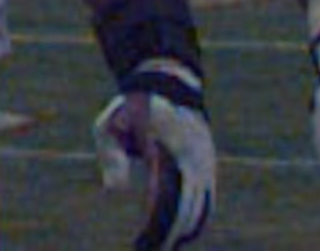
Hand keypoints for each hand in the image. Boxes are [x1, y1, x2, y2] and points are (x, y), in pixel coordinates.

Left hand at [92, 58, 214, 250]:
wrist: (169, 85)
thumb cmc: (132, 108)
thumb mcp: (110, 124)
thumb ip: (111, 155)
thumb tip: (113, 190)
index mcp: (169, 148)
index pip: (168, 197)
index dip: (157, 225)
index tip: (142, 243)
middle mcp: (194, 159)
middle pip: (187, 210)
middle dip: (169, 236)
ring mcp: (205, 164)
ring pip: (201, 209)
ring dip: (183, 232)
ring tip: (159, 248)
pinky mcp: (209, 167)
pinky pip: (207, 202)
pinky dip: (196, 221)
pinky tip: (179, 237)